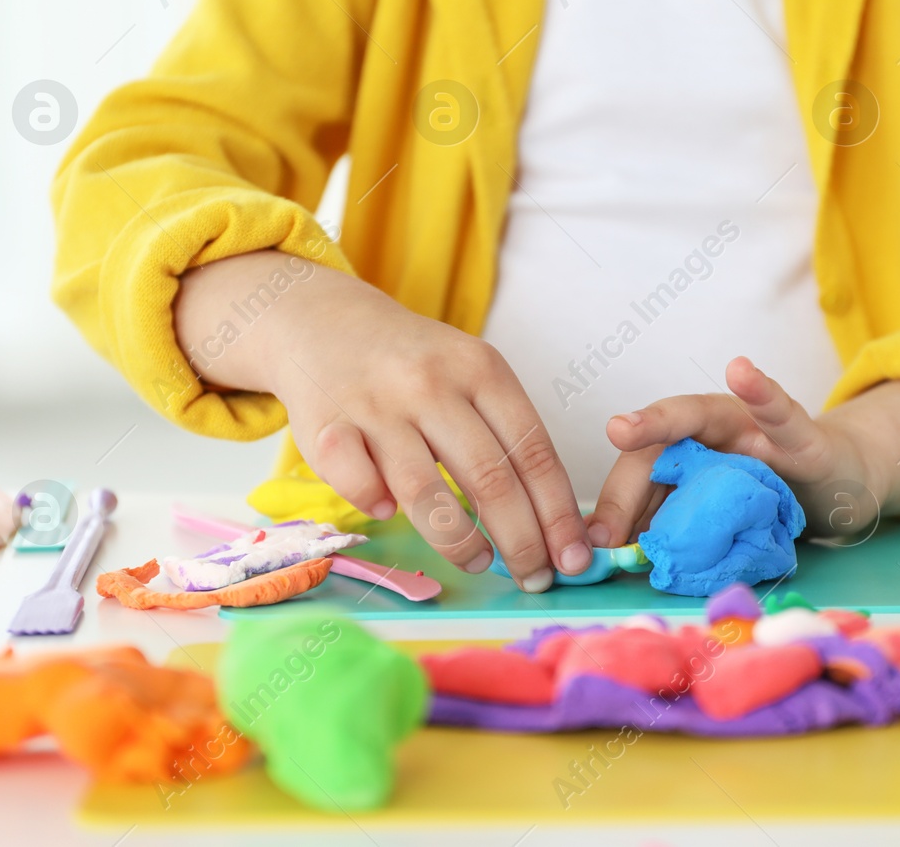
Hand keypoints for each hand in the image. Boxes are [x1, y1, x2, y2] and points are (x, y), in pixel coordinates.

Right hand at [174, 251, 591, 591]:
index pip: (532, 451)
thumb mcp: (471, 372)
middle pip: (490, 478)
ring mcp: (376, 406)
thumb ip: (505, 432)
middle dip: (521, 541)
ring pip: (426, 493)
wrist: (325, 321)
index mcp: (481, 369)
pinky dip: (377, 506)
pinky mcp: (326, 428)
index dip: (557, 513)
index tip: (574, 557)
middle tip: (535, 578)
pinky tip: (390, 516)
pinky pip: (358, 484)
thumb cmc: (413, 363)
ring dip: (460, 542)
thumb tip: (550, 522)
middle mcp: (431, 385)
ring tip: (480, 561)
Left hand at [588, 357, 899, 546]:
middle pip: (657, 450)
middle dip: (625, 487)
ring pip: (699, 416)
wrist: (842, 484)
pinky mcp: (804, 438)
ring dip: (660, 421)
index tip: (594, 544)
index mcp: (689, 452)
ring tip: (624, 429)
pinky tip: (741, 371)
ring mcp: (754, 428)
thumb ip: (677, 527)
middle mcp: (712, 429)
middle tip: (603, 529)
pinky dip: (762, 394)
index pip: (640, 474)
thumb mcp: (721, 515)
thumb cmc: (771, 495)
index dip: (614, 506)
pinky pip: (782, 414)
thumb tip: (618, 557)